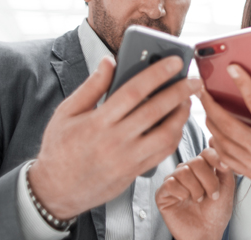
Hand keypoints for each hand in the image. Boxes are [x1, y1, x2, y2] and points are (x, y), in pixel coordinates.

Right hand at [29, 55, 197, 218]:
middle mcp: (114, 141)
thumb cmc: (60, 147)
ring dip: (181, 116)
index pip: (133, 92)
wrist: (55, 190)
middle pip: (155, 111)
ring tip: (188, 100)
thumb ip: (91, 86)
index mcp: (96, 122)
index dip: (157, 74)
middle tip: (195, 79)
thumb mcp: (66, 113)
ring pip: (165, 135)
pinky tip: (177, 122)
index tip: (175, 61)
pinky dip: (175, 135)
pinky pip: (163, 153)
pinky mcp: (135, 172)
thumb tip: (109, 60)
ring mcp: (127, 159)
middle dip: (180, 92)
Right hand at [156, 147, 234, 239]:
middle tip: (212, 195)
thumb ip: (224, 165)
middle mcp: (188, 172)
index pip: (206, 152)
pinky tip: (185, 200)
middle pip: (196, 161)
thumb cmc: (216, 213)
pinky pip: (169, 183)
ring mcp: (174, 181)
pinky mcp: (163, 193)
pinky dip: (180, 192)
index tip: (223, 168)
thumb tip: (216, 141)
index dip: (215, 158)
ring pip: (183, 171)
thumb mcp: (227, 187)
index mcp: (203, 168)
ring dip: (195, 189)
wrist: (206, 233)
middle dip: (208, 180)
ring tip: (198, 200)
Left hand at [200, 66, 250, 208]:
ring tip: (206, 108)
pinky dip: (216, 144)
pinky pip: (225, 158)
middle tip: (202, 90)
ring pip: (222, 141)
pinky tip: (215, 133)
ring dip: (210, 123)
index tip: (232, 68)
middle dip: (211, 104)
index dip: (242, 82)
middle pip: (227, 124)